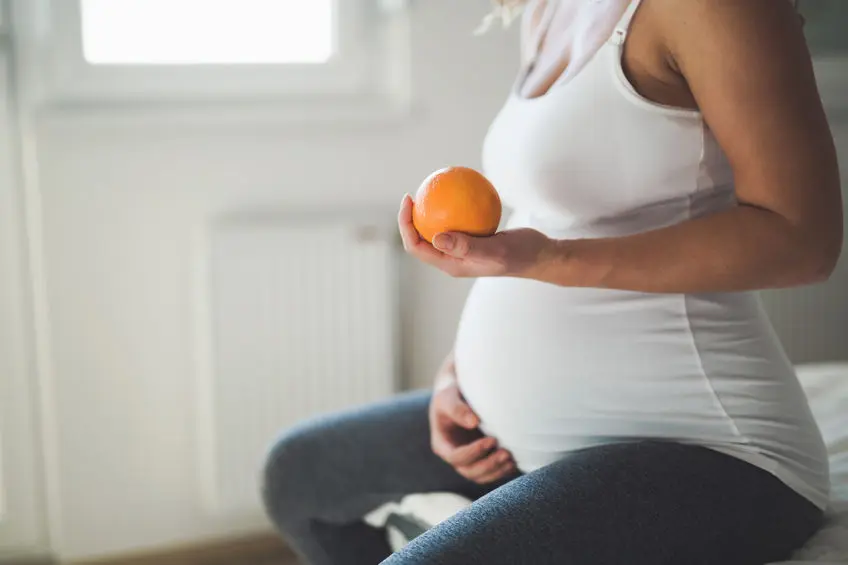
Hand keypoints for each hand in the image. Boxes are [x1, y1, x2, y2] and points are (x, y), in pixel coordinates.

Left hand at [398, 194, 554, 278]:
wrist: (539, 255)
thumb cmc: (519, 255)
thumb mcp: (494, 250)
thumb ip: (467, 247)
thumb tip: (437, 238)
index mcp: (451, 264)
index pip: (417, 248)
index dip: (405, 227)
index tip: (409, 202)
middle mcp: (453, 258)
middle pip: (422, 239)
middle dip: (411, 218)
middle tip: (414, 193)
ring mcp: (462, 249)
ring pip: (438, 229)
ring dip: (430, 211)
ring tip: (429, 189)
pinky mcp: (473, 239)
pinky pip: (457, 220)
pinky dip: (454, 205)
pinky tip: (457, 187)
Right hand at [429, 371, 515, 484]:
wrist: (460, 391)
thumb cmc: (450, 393)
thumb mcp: (447, 397)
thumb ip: (457, 408)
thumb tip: (473, 421)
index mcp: (442, 445)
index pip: (456, 457)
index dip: (473, 452)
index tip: (490, 440)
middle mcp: (456, 456)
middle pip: (470, 471)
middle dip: (488, 465)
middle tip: (506, 453)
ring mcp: (470, 459)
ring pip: (482, 476)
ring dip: (498, 470)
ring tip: (512, 458)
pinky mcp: (483, 458)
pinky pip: (493, 472)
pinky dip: (503, 470)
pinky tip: (515, 460)